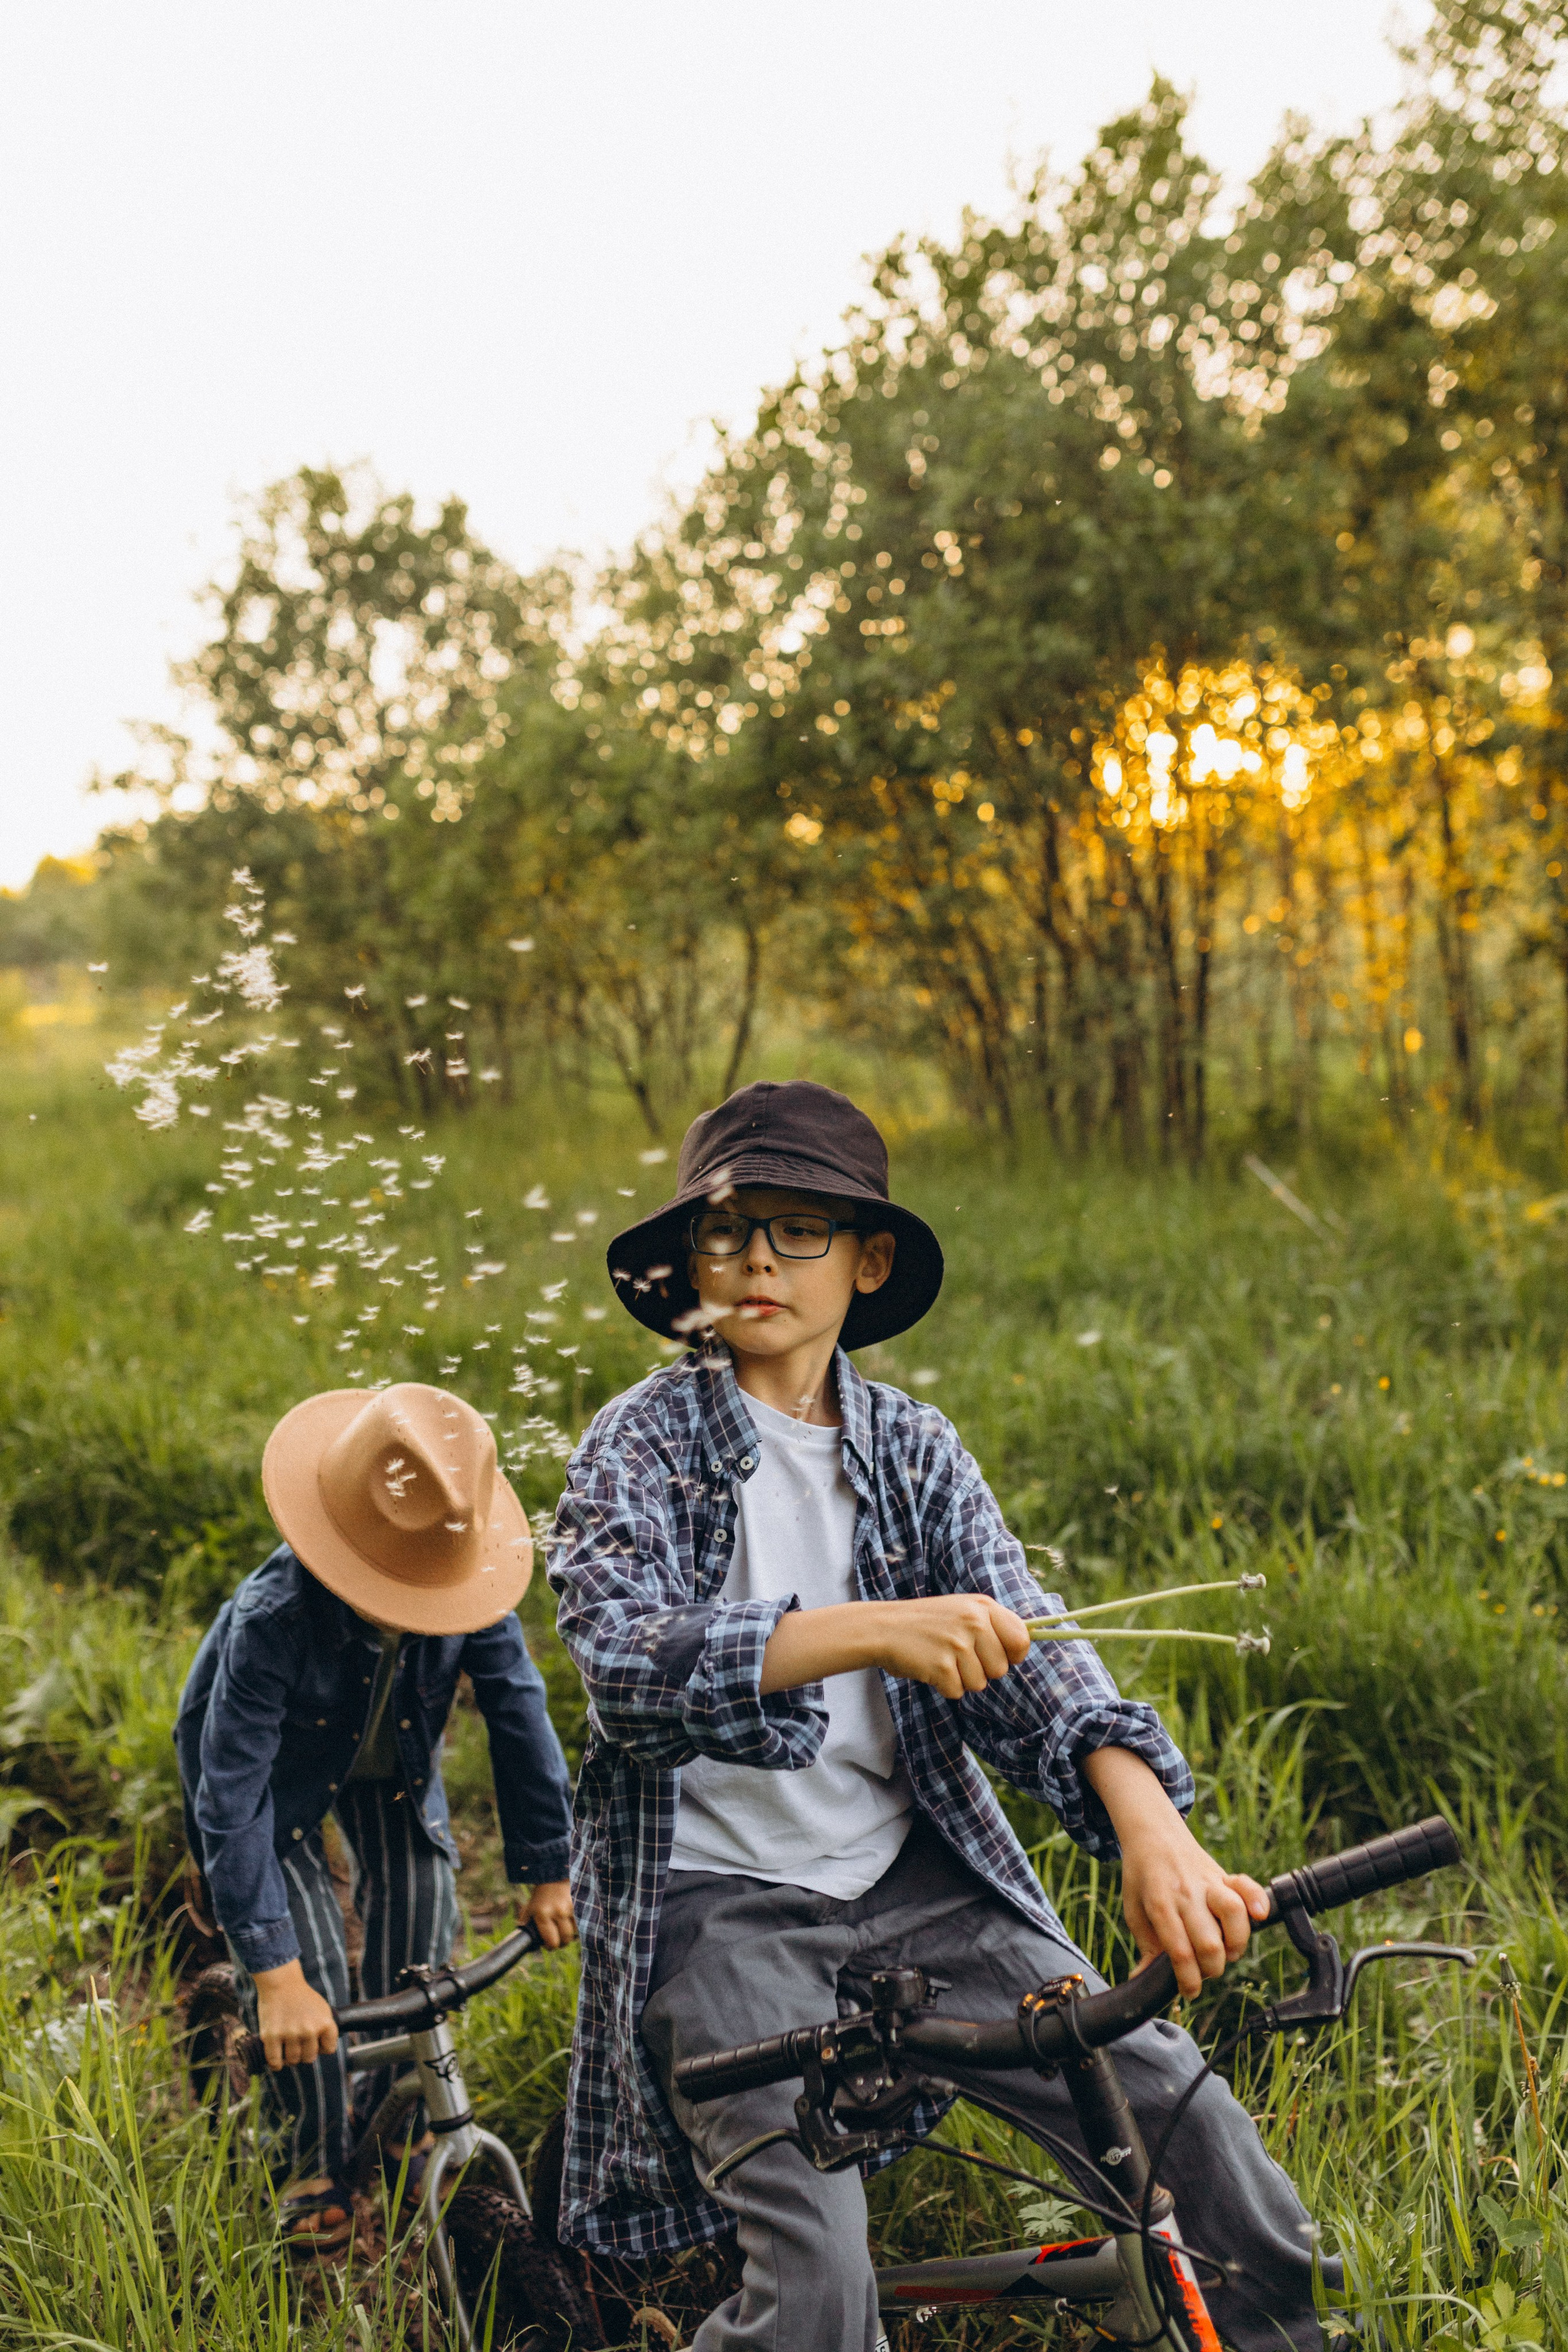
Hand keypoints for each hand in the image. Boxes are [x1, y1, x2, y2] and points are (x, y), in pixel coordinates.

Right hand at [253, 1958, 338, 2070]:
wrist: (282, 1983)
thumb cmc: (302, 1997)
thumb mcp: (323, 2009)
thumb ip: (326, 2029)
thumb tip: (323, 2050)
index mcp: (325, 2023)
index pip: (329, 2049)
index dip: (321, 2047)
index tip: (315, 2042)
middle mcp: (309, 2030)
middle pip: (309, 2058)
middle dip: (304, 2053)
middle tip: (298, 2044)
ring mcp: (290, 2034)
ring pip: (293, 2061)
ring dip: (290, 2058)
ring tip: (287, 2048)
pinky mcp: (272, 2036)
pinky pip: (275, 2061)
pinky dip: (276, 2064)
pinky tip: (277, 2059)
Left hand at [521, 1880, 576, 1949]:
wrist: (554, 1875)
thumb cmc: (540, 1896)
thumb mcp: (530, 1909)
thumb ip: (527, 1925)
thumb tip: (528, 1943)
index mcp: (542, 1915)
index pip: (552, 1941)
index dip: (550, 1946)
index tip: (549, 1944)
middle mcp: (557, 1912)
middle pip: (565, 1939)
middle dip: (561, 1943)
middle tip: (557, 1939)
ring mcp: (570, 1907)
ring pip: (574, 1932)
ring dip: (569, 1933)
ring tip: (563, 1928)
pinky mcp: (579, 1904)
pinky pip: (580, 1922)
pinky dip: (576, 1925)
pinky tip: (570, 1921)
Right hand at [760, 1595, 1030, 1698]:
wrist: (883, 1628)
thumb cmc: (926, 1623)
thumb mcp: (962, 1610)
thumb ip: (991, 1625)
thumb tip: (1024, 1647)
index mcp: (982, 1606)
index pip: (1021, 1639)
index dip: (1014, 1654)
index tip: (1002, 1656)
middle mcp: (974, 1622)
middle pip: (1001, 1668)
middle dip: (982, 1670)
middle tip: (957, 1656)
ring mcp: (958, 1643)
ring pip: (980, 1683)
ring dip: (961, 1679)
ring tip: (941, 1659)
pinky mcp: (942, 1666)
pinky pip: (958, 1691)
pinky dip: (944, 1686)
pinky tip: (929, 1668)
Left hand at [1085, 1746, 1269, 2000]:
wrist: (1152, 1834)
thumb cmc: (1141, 1877)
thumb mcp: (1133, 1911)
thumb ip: (1144, 1947)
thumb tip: (1143, 1980)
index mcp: (1160, 1905)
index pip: (1180, 1953)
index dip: (1188, 1981)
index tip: (1188, 1992)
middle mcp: (1187, 1894)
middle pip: (1210, 1943)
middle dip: (1211, 1970)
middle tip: (1204, 1970)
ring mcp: (1207, 1883)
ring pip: (1234, 1915)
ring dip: (1235, 1944)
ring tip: (1227, 1951)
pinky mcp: (1223, 1875)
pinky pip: (1247, 1886)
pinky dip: (1258, 1901)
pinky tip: (1259, 1916)